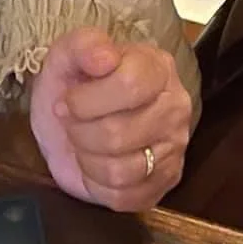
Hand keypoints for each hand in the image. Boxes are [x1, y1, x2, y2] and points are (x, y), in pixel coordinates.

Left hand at [30, 28, 192, 211]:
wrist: (72, 120)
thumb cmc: (74, 85)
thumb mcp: (67, 56)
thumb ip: (83, 45)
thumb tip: (105, 57)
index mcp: (157, 68)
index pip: (129, 86)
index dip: (86, 100)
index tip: (68, 100)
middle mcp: (175, 107)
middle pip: (118, 133)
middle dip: (80, 131)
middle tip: (74, 123)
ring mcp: (174, 149)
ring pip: (120, 170)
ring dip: (87, 158)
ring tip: (84, 142)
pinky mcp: (163, 184)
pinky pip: (123, 198)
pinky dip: (97, 184)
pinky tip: (95, 164)